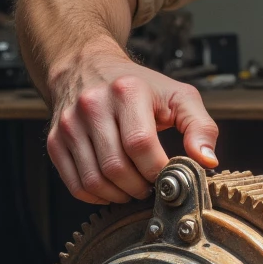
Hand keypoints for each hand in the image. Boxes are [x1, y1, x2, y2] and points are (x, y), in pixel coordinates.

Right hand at [47, 42, 218, 204]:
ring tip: (134, 187)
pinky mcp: (55, 140)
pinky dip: (97, 196)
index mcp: (126, 91)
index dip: (157, 170)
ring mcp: (70, 124)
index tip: (168, 175)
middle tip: (152, 185)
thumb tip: (207, 161)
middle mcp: (92, 105)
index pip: (140, 145)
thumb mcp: (178, 95)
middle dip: (140, 186)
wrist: (87, 67)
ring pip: (94, 181)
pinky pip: (75, 185)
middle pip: (116, 167)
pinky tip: (113, 187)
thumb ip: (200, 126)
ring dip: (119, 195)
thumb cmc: (138, 85)